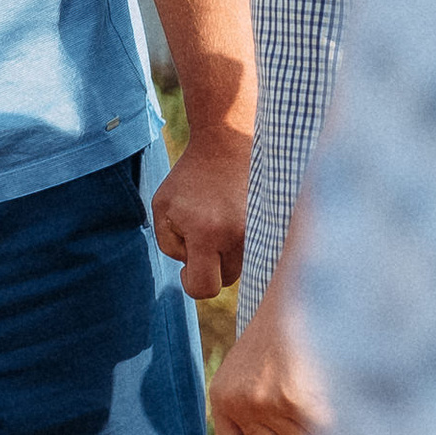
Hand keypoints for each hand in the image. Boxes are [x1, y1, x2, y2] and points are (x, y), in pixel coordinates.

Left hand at [148, 127, 248, 303]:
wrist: (226, 146)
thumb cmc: (189, 179)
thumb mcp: (163, 208)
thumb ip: (169, 244)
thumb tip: (191, 268)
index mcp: (206, 234)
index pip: (204, 288)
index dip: (191, 283)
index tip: (187, 265)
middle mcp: (237, 237)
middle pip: (225, 280)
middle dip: (210, 266)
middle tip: (202, 235)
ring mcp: (258, 231)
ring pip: (242, 267)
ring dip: (226, 255)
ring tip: (218, 223)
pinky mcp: (272, 225)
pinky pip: (256, 252)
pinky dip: (242, 244)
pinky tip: (233, 221)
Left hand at [208, 283, 331, 434]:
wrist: (302, 293)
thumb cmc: (286, 333)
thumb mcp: (255, 368)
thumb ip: (257, 409)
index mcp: (223, 397)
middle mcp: (240, 403)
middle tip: (318, 422)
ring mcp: (268, 404)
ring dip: (323, 433)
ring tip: (327, 398)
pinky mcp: (299, 401)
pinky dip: (340, 424)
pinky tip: (339, 397)